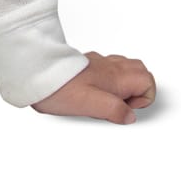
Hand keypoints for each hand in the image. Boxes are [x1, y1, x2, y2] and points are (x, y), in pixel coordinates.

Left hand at [30, 51, 155, 124]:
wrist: (33, 72)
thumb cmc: (59, 87)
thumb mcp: (92, 105)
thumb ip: (115, 110)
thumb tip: (129, 116)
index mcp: (116, 76)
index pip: (147, 82)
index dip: (142, 99)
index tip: (125, 109)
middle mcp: (109, 66)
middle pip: (138, 72)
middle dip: (136, 89)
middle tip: (121, 104)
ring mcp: (96, 64)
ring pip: (121, 68)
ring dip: (121, 84)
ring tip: (106, 100)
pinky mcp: (83, 65)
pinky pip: (102, 69)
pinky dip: (104, 80)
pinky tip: (91, 92)